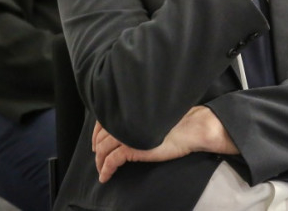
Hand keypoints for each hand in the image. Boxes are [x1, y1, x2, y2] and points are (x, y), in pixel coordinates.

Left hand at [92, 106, 237, 182]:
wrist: (190, 127)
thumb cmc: (178, 121)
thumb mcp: (154, 117)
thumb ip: (140, 118)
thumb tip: (129, 126)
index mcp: (131, 111)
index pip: (104, 121)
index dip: (97, 133)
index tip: (96, 141)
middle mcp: (126, 121)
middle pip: (101, 136)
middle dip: (97, 149)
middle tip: (98, 158)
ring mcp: (127, 134)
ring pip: (103, 150)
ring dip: (99, 162)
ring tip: (102, 170)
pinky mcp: (131, 148)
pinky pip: (111, 161)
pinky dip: (105, 170)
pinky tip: (105, 177)